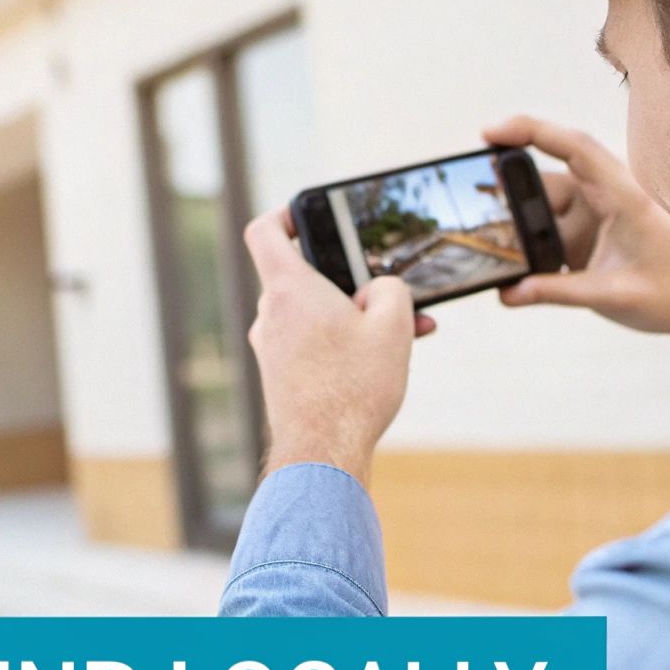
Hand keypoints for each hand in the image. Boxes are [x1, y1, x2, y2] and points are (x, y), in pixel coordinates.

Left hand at [243, 208, 432, 486]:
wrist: (323, 454)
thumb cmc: (353, 388)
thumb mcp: (393, 326)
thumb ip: (391, 289)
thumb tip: (380, 291)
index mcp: (290, 290)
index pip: (264, 231)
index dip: (284, 215)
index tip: (307, 216)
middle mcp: (271, 315)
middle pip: (304, 278)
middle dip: (350, 282)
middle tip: (390, 296)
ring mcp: (271, 348)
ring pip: (314, 316)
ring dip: (355, 318)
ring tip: (404, 334)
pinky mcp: (280, 376)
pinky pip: (312, 344)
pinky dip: (342, 344)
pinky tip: (381, 363)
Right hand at [483, 116, 669, 351]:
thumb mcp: (615, 296)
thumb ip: (560, 292)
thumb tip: (510, 292)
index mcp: (624, 197)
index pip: (575, 149)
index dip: (533, 131)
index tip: (491, 132)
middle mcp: (606, 197)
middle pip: (547, 178)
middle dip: (507, 184)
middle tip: (469, 196)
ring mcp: (594, 216)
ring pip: (541, 207)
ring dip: (514, 224)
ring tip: (485, 244)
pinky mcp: (585, 237)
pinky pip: (545, 231)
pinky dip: (525, 244)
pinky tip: (509, 267)